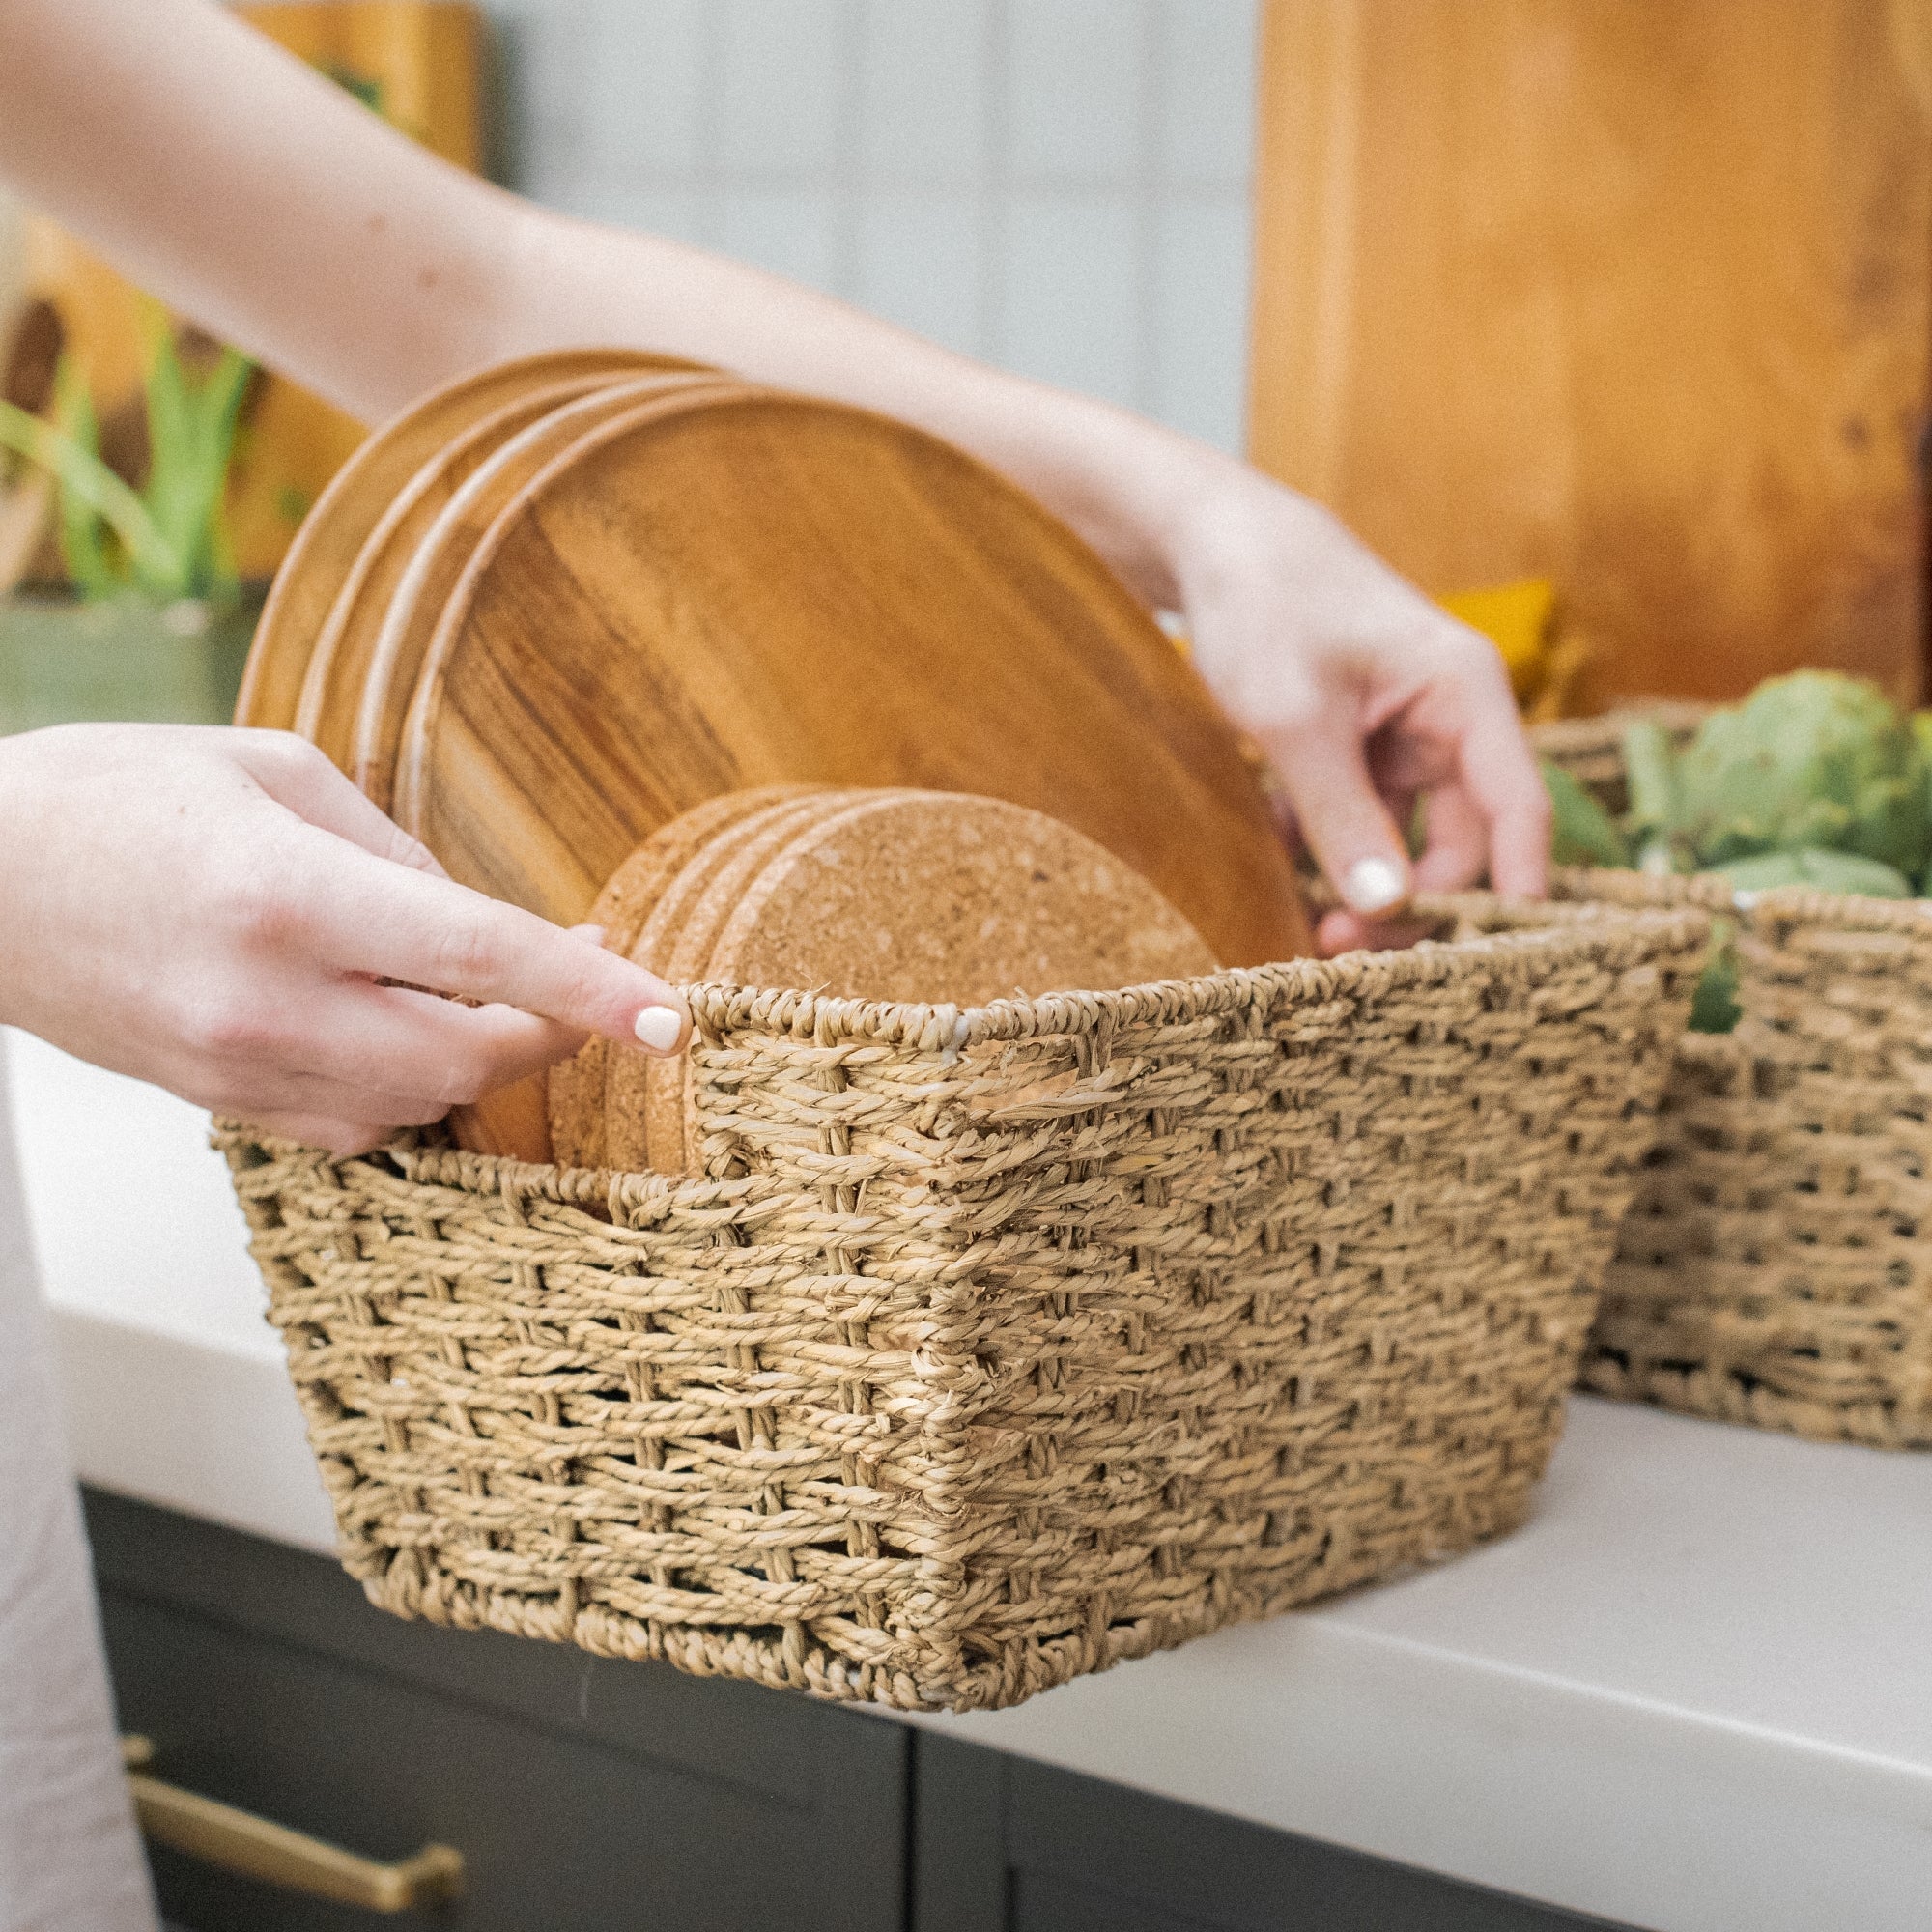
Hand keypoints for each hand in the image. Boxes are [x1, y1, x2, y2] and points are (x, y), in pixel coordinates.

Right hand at [0, 723, 688, 1154]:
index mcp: (288, 895)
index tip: (671, 1018)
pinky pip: (356, 1126)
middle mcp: (267, 1001)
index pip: (478, 958)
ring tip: (499, 992)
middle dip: (553, 1030)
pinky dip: (413, 1088)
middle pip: (468, 1059)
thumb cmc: (115, 796)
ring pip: (419, 1105)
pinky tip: (410, 1030)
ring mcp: (238, 1069)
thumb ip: (399, 852)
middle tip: (589, 976)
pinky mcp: (219, 1104)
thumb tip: (484, 928)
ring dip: (485, 1060)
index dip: (589, 992)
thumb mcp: (274, 772)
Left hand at [1171, 469, 1550, 955]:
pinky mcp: (1358, 745)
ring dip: (1364, 884)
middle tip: (1339, 944)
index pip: (1520, 807)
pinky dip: (1326, 850)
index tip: (1488, 959)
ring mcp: (1402, 732)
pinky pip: (1360, 818)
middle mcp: (1449, 716)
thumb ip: (1341, 815)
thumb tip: (1389, 905)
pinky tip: (1280, 871)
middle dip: (1410, 898)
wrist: (1209, 539)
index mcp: (1465, 692)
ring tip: (1309, 927)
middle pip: (1462, 838)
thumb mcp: (1294, 720)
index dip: (1516, 887)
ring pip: (1405, 837)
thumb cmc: (1261, 603)